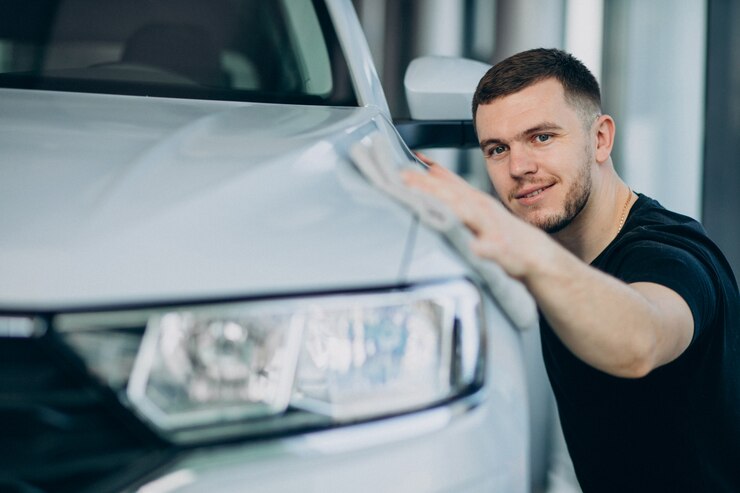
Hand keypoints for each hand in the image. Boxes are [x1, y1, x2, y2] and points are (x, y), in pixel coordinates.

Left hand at [401, 156, 550, 281]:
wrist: (534, 253)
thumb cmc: (500, 229)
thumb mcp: (476, 204)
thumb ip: (453, 187)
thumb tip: (429, 169)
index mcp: (473, 200)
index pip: (446, 183)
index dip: (424, 175)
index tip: (402, 169)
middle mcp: (480, 209)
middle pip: (451, 194)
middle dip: (428, 186)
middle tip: (404, 179)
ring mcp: (490, 228)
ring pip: (468, 214)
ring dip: (448, 207)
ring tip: (427, 204)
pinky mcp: (500, 249)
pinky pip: (488, 248)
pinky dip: (479, 247)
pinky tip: (471, 247)